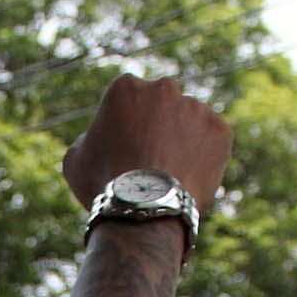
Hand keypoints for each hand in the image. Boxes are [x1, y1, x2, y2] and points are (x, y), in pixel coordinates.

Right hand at [62, 75, 232, 217]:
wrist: (145, 208)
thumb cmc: (104, 184)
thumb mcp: (76, 159)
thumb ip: (91, 138)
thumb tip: (103, 138)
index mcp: (125, 87)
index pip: (128, 99)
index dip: (126, 124)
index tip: (125, 147)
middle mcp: (164, 88)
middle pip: (162, 104)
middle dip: (158, 125)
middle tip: (150, 159)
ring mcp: (195, 107)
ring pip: (190, 122)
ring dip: (183, 140)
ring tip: (171, 175)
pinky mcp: (220, 129)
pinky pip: (212, 141)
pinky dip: (205, 156)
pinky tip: (187, 178)